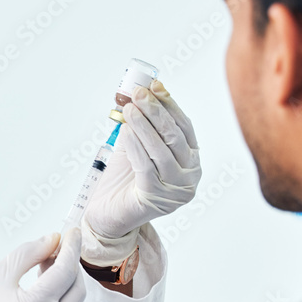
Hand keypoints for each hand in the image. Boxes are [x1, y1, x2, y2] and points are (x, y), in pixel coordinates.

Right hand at [0, 227, 85, 301]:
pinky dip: (59, 300)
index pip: (65, 272)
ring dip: (66, 283)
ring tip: (46, 266)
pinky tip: (44, 287)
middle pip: (77, 290)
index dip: (72, 248)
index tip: (73, 232)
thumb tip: (54, 239)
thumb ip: (31, 252)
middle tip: (58, 248)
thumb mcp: (1, 271)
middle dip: (72, 266)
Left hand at [82, 79, 199, 264]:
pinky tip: (126, 131)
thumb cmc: (125, 179)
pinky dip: (136, 146)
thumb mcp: (137, 145)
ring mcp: (175, 190)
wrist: (110, 215)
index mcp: (191, 160)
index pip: (184, 127)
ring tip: (129, 109)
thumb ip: (143, 123)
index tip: (153, 86)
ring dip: (144, 125)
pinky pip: (146, 166)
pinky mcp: (156, 199)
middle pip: (174, 136)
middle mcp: (189, 176)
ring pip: (162, 150)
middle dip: (155, 111)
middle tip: (138, 94)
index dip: (169, 104)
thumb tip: (140, 91)